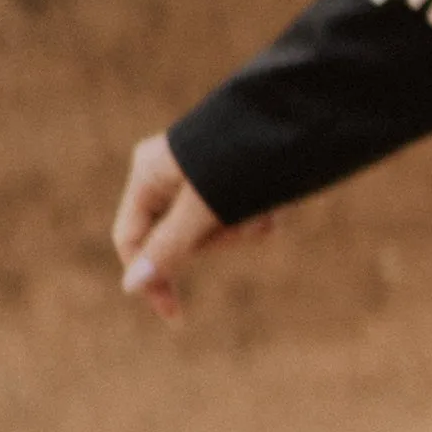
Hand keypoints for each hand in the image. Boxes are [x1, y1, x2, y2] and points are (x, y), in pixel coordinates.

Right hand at [112, 132, 273, 322]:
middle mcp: (170, 175)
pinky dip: (259, 216)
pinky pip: (239, 216)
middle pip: (179, 240)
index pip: (131, 239)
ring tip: (266, 206)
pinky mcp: (234, 181)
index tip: (175, 315)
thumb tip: (131, 286)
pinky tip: (278, 203)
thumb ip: (169, 246)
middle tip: (242, 219)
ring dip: (244, 226)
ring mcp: (203, 178)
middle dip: (217, 239)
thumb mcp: (205, 205)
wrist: (300, 116)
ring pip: (215, 231)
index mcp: (148, 174)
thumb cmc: (243, 154)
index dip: (151, 278)